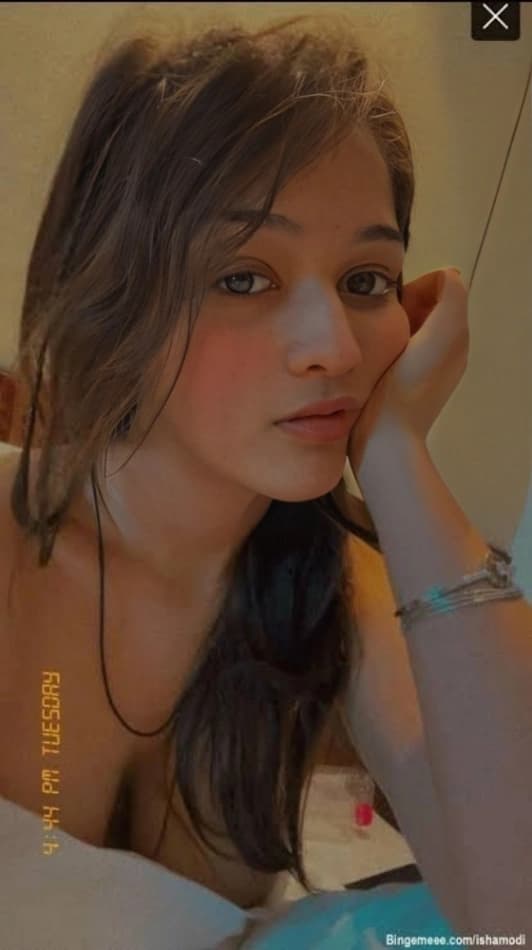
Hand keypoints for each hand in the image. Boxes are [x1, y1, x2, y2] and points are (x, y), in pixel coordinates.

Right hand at [347, 267, 468, 477]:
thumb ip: (451, 297)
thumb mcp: (442, 333)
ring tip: (374, 339)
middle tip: (382, 323)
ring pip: (404, 324)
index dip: (417, 287)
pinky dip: (381, 342)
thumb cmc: (407, 387)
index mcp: (454, 336)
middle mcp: (442, 350)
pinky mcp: (398, 381)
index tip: (396, 307)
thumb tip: (446, 276)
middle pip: (422, 303)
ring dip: (388, 323)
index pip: (440, 287)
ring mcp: (420, 367)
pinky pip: (392, 346)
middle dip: (402, 304)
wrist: (383, 439)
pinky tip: (370, 356)